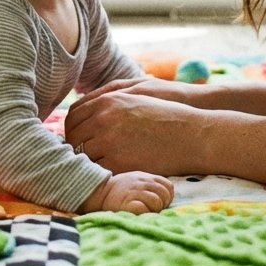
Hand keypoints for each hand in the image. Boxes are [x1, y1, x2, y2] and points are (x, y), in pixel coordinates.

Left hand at [65, 89, 208, 176]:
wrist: (193, 134)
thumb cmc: (168, 111)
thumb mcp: (137, 92)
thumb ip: (109, 96)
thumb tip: (83, 102)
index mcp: (107, 101)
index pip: (73, 116)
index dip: (71, 128)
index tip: (76, 137)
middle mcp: (104, 119)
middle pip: (73, 136)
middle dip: (75, 146)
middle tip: (80, 155)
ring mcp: (110, 142)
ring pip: (82, 156)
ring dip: (85, 161)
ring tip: (91, 166)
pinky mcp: (119, 164)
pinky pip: (97, 171)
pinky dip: (98, 173)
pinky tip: (105, 173)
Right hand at [79, 171, 173, 212]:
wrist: (101, 192)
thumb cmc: (121, 189)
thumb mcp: (138, 179)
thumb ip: (151, 183)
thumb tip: (167, 194)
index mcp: (147, 177)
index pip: (168, 187)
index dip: (168, 196)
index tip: (161, 203)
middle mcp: (142, 183)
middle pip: (164, 195)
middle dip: (162, 205)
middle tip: (153, 209)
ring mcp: (135, 192)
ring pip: (156, 202)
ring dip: (153, 210)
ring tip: (145, 212)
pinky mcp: (127, 203)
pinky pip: (143, 209)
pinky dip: (144, 212)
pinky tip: (139, 213)